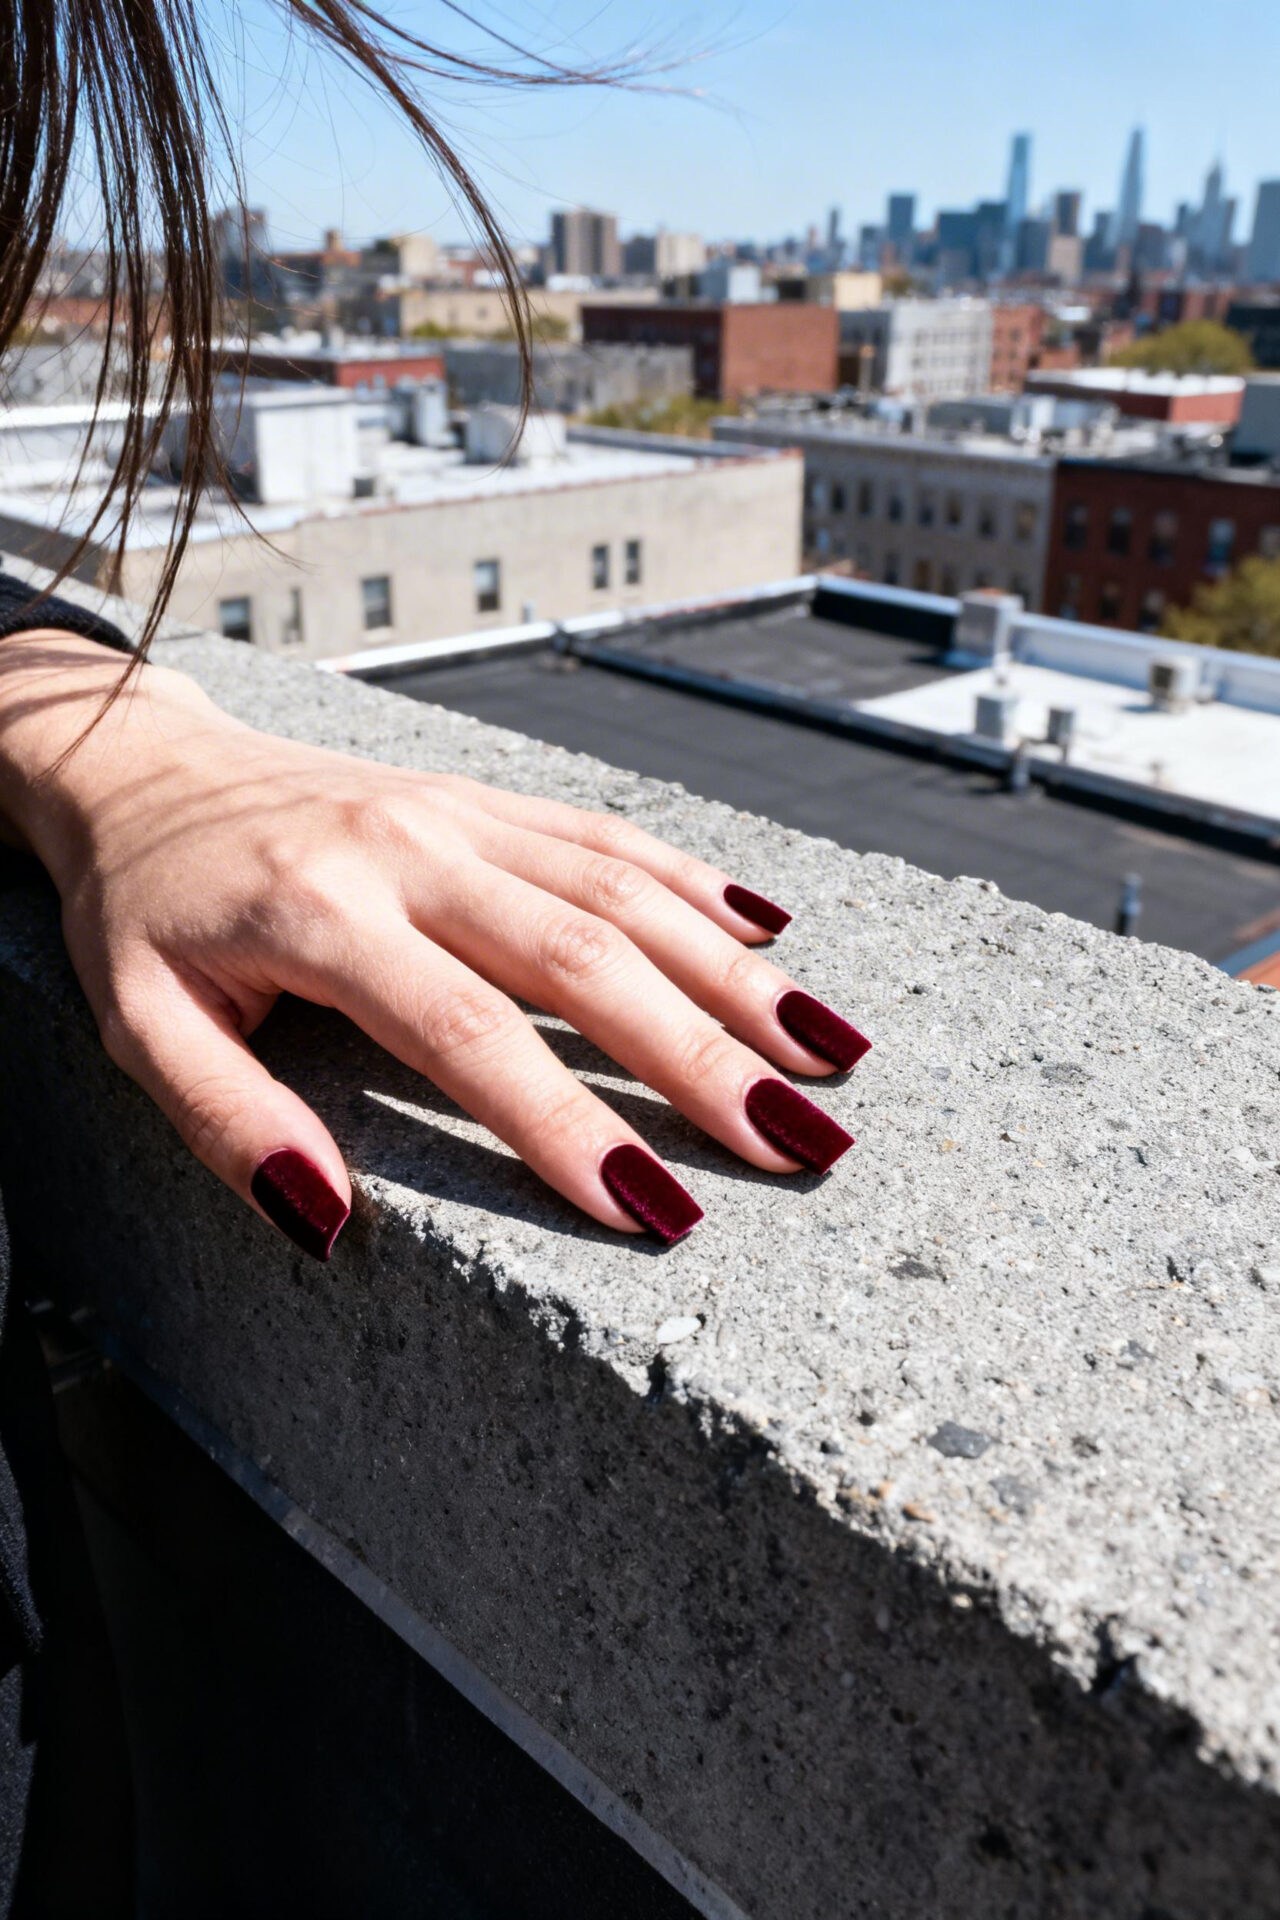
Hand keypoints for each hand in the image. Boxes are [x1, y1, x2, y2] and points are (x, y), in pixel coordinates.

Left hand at [0, 636, 869, 1254]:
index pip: (469, 1033)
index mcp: (322, 916)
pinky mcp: (485, 796)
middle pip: (584, 959)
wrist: (143, 765)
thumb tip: (327, 1218)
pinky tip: (768, 937)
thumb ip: (225, 1121)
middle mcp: (413, 851)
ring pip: (622, 892)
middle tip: (796, 1148)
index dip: (567, 1124)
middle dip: (701, 1060)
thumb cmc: (143, 912)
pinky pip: (606, 834)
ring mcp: (460, 813)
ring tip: (826, 1056)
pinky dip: (693, 885)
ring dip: (732, 976)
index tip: (656, 1206)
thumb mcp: (137, 1024)